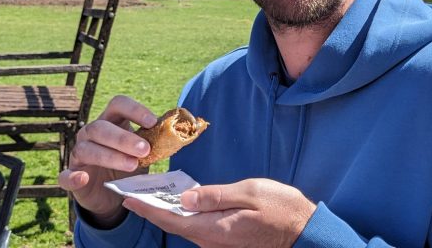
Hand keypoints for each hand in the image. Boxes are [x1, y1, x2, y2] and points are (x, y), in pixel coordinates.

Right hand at [58, 95, 156, 226]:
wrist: (110, 195)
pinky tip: (83, 178)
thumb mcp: (142, 153)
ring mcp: (79, 154)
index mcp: (110, 121)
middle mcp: (90, 133)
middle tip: (145, 149)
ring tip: (132, 165)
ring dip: (110, 156)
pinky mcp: (71, 176)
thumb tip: (179, 135)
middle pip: (101, 127)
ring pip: (87, 149)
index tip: (153, 122)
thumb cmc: (127, 164)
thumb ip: (155, 143)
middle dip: (124, 138)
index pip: (118, 104)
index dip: (134, 110)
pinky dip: (72, 176)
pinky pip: (65, 175)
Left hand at [124, 178, 316, 247]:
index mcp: (214, 228)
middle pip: (174, 223)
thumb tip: (184, 196)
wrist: (305, 232)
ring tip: (150, 193)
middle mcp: (211, 239)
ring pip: (185, 225)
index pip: (171, 219)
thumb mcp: (250, 193)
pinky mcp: (226, 238)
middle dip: (151, 208)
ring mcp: (218, 241)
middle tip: (133, 191)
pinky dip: (184, 213)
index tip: (126, 198)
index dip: (146, 209)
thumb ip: (216, 195)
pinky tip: (180, 200)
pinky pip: (197, 225)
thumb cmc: (282, 209)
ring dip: (167, 210)